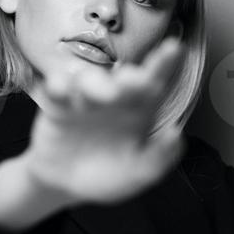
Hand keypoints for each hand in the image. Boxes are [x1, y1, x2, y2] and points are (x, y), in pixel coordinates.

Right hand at [24, 37, 186, 205]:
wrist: (65, 185)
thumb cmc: (107, 175)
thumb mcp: (137, 174)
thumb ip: (158, 158)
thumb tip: (176, 135)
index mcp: (140, 111)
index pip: (155, 85)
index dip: (165, 65)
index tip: (175, 48)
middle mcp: (115, 100)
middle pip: (123, 79)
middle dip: (130, 78)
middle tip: (133, 81)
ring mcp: (86, 100)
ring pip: (90, 80)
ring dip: (97, 84)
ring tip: (105, 97)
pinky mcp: (58, 107)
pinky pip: (57, 88)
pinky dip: (59, 85)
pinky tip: (62, 90)